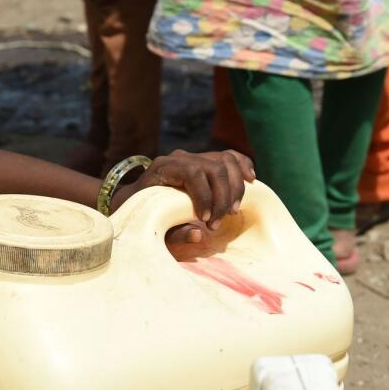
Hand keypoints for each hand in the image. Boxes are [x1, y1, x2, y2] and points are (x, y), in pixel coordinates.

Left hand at [110, 150, 255, 235]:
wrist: (137, 200)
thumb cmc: (146, 216)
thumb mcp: (156, 228)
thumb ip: (175, 233)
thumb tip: (199, 234)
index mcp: (163, 168)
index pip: (192, 173)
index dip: (205, 196)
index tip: (207, 220)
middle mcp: (179, 157)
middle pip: (214, 167)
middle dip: (222, 197)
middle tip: (218, 223)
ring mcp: (194, 156)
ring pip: (225, 161)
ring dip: (235, 187)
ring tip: (233, 211)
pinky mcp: (205, 160)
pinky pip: (229, 156)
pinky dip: (242, 166)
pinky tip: (251, 180)